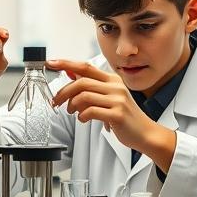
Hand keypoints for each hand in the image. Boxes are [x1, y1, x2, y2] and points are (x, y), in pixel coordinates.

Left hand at [48, 59, 176, 169]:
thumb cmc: (125, 117)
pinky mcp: (117, 114)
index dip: (66, 63)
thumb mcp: (109, 97)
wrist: (145, 133)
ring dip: (71, 106)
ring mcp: (117, 100)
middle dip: (63, 92)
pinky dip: (82, 116)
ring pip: (84, 96)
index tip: (51, 63)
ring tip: (71, 112)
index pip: (85, 67)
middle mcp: (115, 87)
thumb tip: (71, 74)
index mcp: (112, 80)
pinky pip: (91, 111)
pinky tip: (83, 119)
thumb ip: (91, 87)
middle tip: (56, 102)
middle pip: (81, 82)